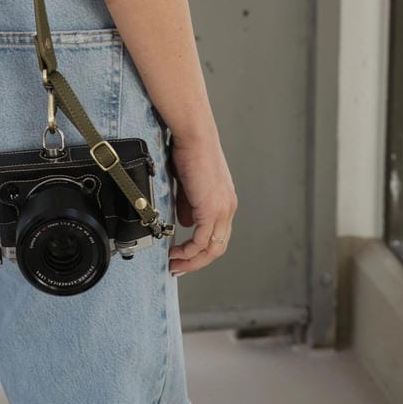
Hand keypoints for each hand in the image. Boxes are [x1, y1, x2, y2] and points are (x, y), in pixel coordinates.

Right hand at [165, 129, 236, 275]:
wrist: (194, 135)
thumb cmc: (189, 151)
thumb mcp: (189, 184)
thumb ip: (189, 205)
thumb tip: (184, 223)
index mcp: (225, 201)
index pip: (218, 236)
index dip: (201, 251)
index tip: (184, 257)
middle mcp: (228, 208)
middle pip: (217, 248)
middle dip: (196, 262)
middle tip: (179, 268)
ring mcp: (222, 209)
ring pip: (212, 248)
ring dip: (192, 260)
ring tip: (175, 264)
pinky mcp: (211, 209)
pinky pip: (201, 240)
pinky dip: (189, 251)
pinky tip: (176, 252)